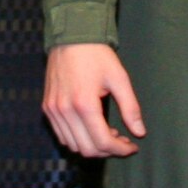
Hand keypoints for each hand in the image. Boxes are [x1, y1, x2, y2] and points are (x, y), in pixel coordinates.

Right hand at [43, 43, 145, 157]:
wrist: (71, 37)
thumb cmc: (97, 55)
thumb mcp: (119, 79)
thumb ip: (130, 108)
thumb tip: (140, 132)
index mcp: (84, 104)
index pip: (103, 142)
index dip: (120, 150)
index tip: (132, 146)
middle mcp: (65, 111)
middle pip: (87, 149)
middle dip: (108, 150)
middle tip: (122, 141)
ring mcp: (53, 110)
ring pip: (73, 145)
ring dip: (92, 146)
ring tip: (108, 134)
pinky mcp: (47, 107)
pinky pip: (61, 135)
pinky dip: (77, 139)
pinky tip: (91, 128)